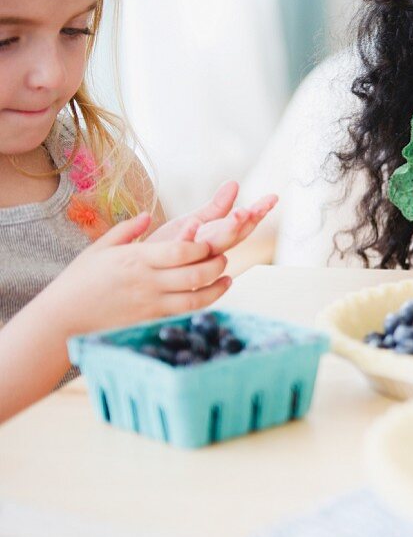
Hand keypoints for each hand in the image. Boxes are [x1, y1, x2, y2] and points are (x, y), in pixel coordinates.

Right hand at [42, 213, 231, 336]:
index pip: (182, 251)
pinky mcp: (151, 322)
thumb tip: (147, 215)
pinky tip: (210, 297)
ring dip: (217, 288)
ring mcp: (151, 305)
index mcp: (136, 259)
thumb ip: (126, 230)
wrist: (63, 318)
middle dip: (217, 264)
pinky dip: (203, 305)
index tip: (209, 242)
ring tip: (226, 278)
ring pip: (196, 298)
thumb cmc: (79, 280)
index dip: (202, 246)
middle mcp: (147, 282)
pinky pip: (185, 314)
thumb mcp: (100, 249)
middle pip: (196, 273)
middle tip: (223, 258)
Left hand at [149, 181, 277, 255]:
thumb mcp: (196, 220)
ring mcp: (193, 257)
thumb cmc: (169, 246)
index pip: (244, 225)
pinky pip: (182, 249)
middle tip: (254, 208)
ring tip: (238, 213)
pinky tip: (194, 223)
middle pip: (234, 236)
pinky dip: (189, 237)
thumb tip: (235, 183)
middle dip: (246, 222)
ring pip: (215, 245)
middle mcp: (210, 250)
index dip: (259, 212)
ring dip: (227, 230)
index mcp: (218, 239)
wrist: (141, 269)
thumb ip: (217, 206)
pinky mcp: (172, 259)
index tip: (273, 198)